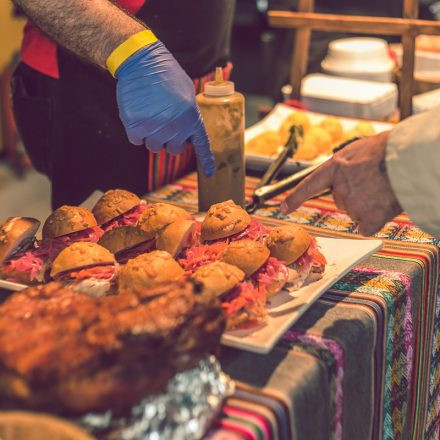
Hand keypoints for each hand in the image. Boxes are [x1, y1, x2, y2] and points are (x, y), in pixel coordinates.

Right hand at [115, 41, 215, 174]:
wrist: (141, 62)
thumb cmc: (166, 75)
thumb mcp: (187, 94)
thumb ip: (189, 117)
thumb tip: (188, 135)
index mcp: (192, 118)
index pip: (201, 145)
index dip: (206, 160)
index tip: (210, 173)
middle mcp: (175, 127)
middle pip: (173, 149)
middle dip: (169, 139)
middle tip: (163, 121)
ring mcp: (155, 128)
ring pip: (154, 147)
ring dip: (151, 135)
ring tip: (150, 113)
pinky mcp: (136, 127)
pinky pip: (137, 141)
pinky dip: (136, 131)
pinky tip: (138, 113)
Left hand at [281, 131, 402, 235]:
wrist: (408, 158)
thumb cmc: (389, 150)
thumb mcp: (360, 150)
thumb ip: (347, 166)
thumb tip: (348, 177)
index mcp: (336, 167)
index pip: (309, 185)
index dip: (295, 198)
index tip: (283, 209)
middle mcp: (340, 188)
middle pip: (341, 200)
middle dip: (355, 194)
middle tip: (374, 182)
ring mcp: (352, 205)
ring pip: (356, 211)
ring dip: (368, 204)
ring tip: (384, 188)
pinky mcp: (367, 219)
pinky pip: (366, 226)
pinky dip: (375, 219)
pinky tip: (385, 205)